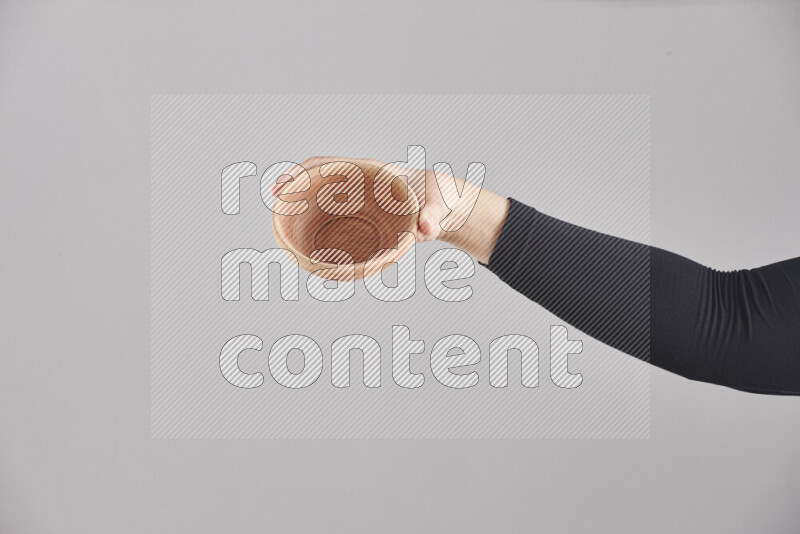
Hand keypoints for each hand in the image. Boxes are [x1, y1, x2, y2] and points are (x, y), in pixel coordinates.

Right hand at [292, 156, 447, 243]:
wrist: (446, 204)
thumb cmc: (440, 198)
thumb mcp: (439, 204)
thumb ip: (433, 216)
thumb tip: (425, 230)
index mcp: (372, 173)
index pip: (331, 165)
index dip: (305, 171)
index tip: (286, 182)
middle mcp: (360, 184)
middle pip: (319, 180)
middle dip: (295, 187)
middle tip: (275, 201)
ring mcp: (360, 201)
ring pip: (325, 200)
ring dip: (305, 208)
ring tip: (285, 224)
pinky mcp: (363, 217)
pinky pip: (337, 218)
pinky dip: (322, 227)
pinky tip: (312, 244)